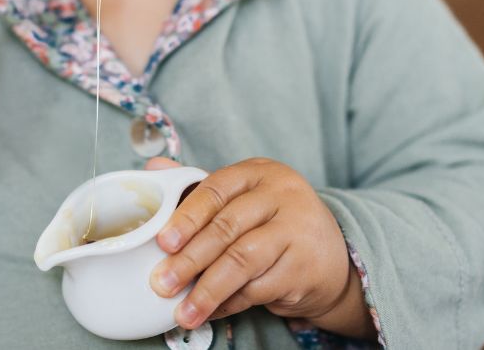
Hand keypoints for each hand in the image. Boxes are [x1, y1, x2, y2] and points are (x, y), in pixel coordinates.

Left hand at [143, 157, 372, 338]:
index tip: (163, 242)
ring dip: (207, 290)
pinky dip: (229, 304)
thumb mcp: (241, 196)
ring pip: (242, 262)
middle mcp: (283, 197)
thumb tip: (152, 170)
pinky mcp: (305, 268)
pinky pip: (258, 290)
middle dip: (189, 260)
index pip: (215, 189)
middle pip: (226, 228)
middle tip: (162, 282)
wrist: (332, 256)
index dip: (185, 217)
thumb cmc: (272, 221)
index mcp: (259, 173)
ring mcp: (298, 232)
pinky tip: (210, 312)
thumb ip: (198, 186)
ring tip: (184, 311)